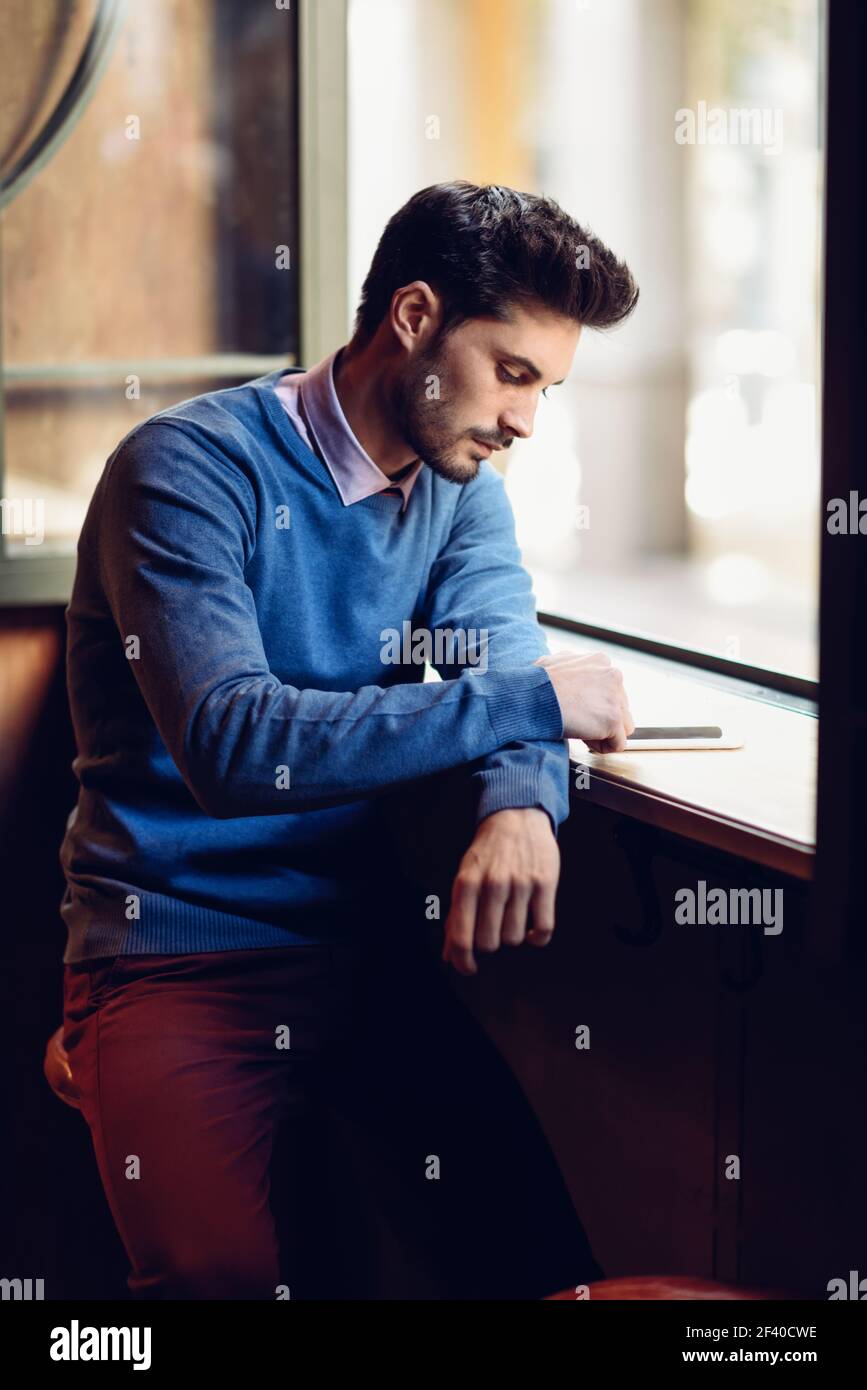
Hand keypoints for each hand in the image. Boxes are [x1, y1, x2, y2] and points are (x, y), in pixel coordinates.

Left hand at [442, 807, 559, 975]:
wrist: (516, 816)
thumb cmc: (487, 852)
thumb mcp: (464, 877)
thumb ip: (455, 916)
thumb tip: (449, 956)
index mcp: (467, 883)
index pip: (461, 936)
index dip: (463, 960)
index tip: (468, 967)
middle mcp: (493, 884)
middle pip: (489, 943)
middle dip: (489, 944)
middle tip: (492, 929)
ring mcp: (521, 884)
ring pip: (515, 938)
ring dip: (513, 936)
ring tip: (512, 919)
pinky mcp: (545, 884)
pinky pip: (543, 929)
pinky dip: (537, 937)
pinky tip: (532, 928)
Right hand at [534, 650, 634, 751]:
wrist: (534, 696)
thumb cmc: (536, 683)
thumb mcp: (555, 662)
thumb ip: (572, 668)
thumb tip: (570, 673)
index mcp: (600, 661)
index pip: (611, 689)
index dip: (594, 704)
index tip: (578, 710)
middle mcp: (613, 675)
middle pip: (620, 707)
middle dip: (601, 718)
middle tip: (578, 722)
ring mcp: (615, 698)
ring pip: (623, 726)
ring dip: (604, 733)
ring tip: (582, 732)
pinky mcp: (613, 719)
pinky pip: (618, 743)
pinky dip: (602, 747)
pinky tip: (585, 741)